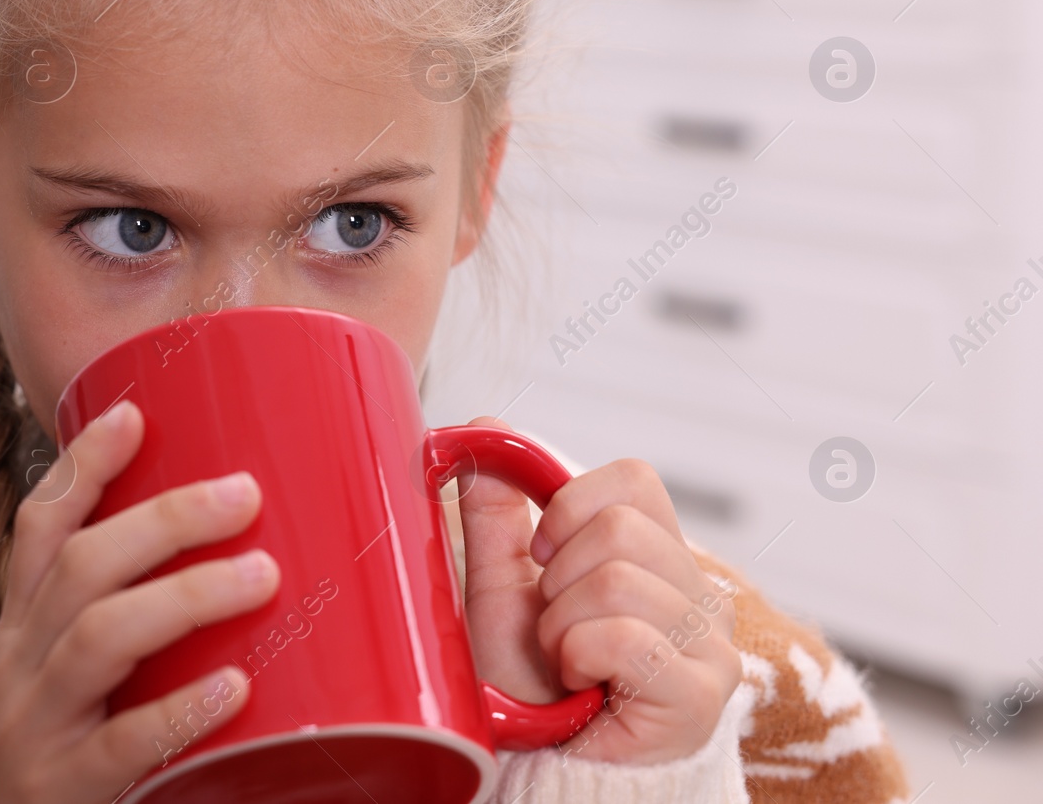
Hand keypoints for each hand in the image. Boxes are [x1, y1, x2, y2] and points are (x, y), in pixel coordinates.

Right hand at [0, 400, 279, 802]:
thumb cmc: (50, 742)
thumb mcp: (57, 668)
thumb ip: (119, 612)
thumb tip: (231, 550)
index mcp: (25, 623)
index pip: (41, 526)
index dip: (84, 465)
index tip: (135, 412)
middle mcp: (22, 661)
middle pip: (82, 567)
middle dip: (164, 520)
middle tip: (245, 493)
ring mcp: (38, 724)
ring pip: (99, 638)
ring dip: (184, 597)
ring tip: (261, 573)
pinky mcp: (64, 788)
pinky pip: (121, 743)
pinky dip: (179, 710)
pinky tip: (234, 687)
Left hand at [457, 416, 739, 764]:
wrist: (540, 764)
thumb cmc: (531, 688)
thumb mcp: (500, 588)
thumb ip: (496, 514)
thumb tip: (484, 429)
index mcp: (657, 556)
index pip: (634, 479)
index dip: (571, 505)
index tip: (541, 558)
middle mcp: (698, 593)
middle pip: (619, 527)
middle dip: (558, 579)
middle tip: (557, 627)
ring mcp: (708, 643)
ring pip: (616, 578)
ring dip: (562, 625)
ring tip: (568, 662)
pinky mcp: (701, 693)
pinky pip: (624, 635)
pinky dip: (580, 656)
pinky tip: (585, 686)